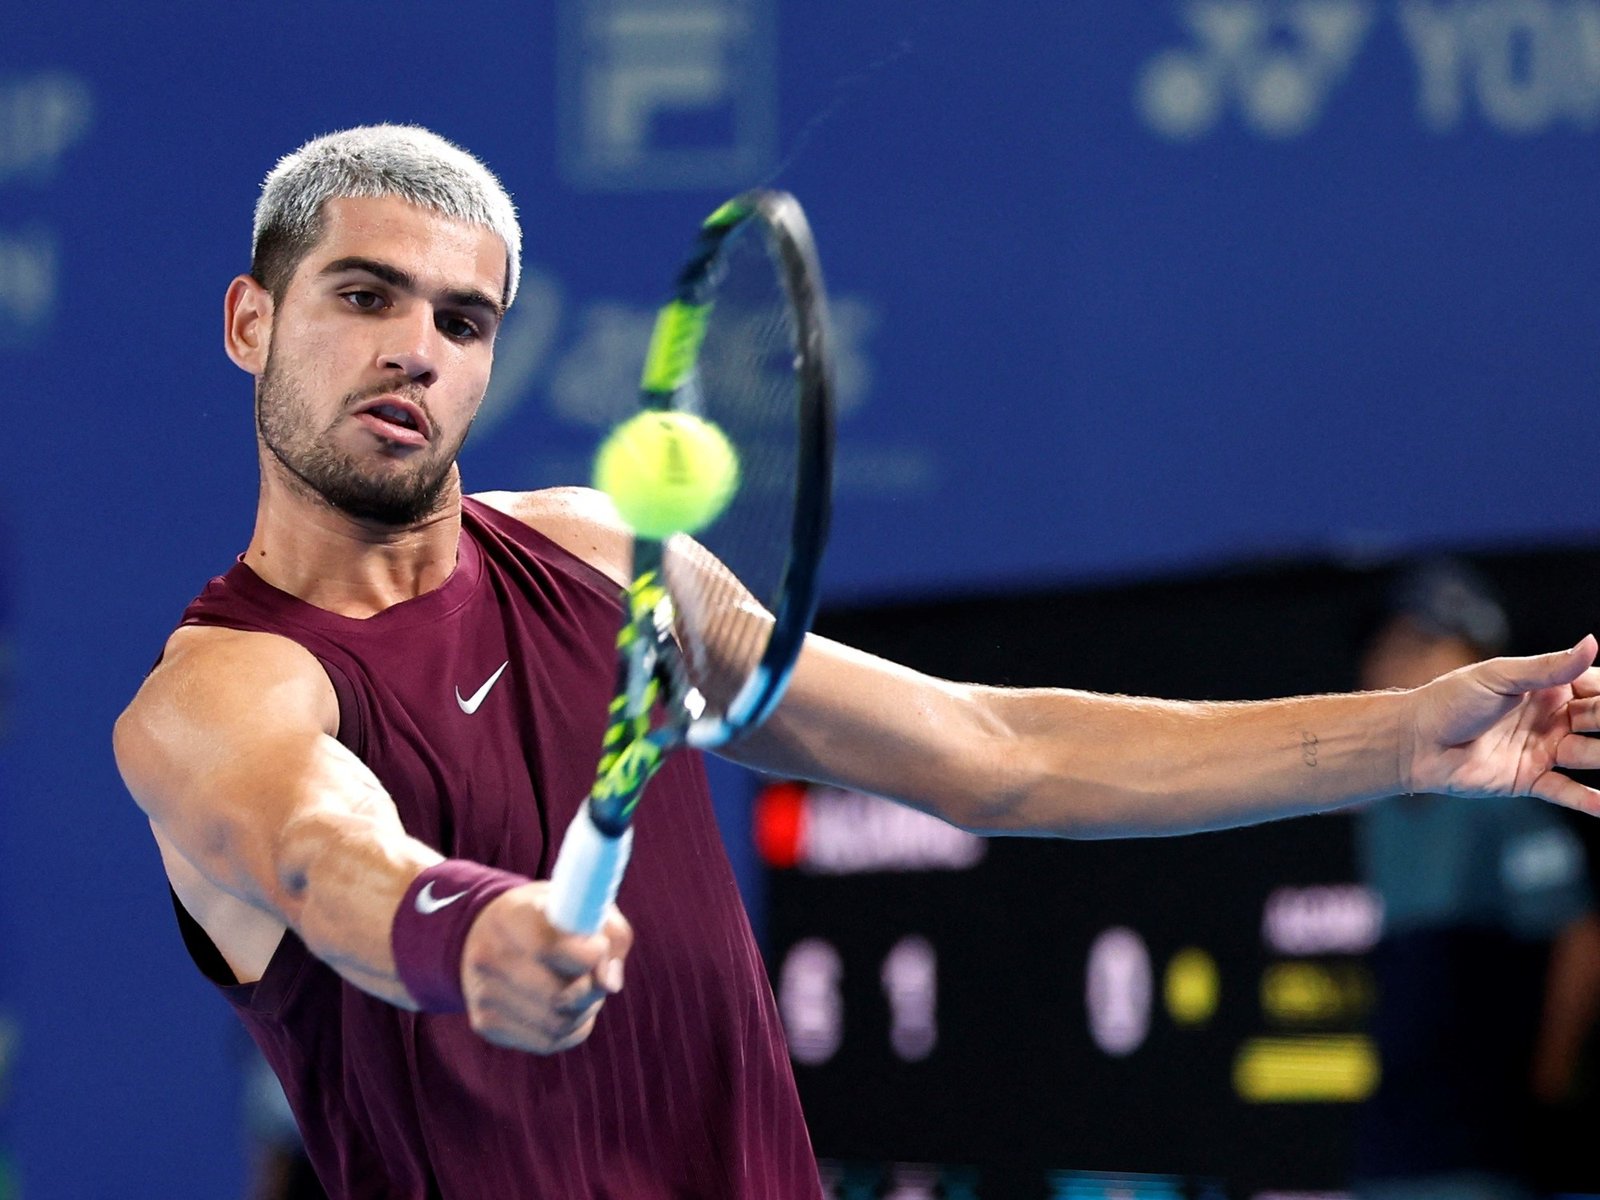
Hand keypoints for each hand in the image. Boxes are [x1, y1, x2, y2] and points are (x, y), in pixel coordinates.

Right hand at [457, 881, 632, 1053]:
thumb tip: (609, 983)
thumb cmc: (552, 917)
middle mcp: (487, 956)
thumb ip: (610, 934)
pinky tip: (570, 1006)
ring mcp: (482, 993)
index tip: (600, 947)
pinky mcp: (486, 1023)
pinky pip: (548, 1042)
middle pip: (559, 995)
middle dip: (592, 989)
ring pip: (557, 1023)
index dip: (591, 955)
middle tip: (597, 975)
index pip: (553, 948)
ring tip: (584, 988)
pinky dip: (572, 1028)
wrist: (494, 931)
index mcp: (509, 915)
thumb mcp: (583, 905)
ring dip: (585, 1010)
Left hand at [1408, 634, 1599, 809]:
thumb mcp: (1500, 677)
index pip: (1598, 688)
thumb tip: (1592, 643)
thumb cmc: (1450, 700)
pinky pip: (1568, 791)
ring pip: (1592, 756)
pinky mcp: (1530, 779)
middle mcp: (1552, 718)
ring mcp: (1544, 750)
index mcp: (1547, 687)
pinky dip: (1590, 801)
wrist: (1414, 740)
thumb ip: (1548, 667)